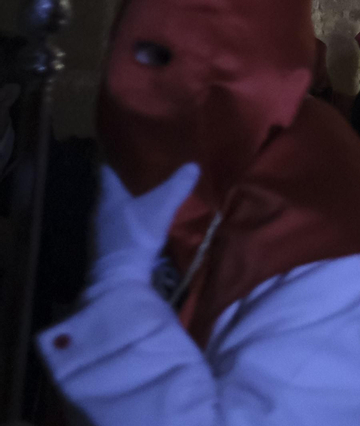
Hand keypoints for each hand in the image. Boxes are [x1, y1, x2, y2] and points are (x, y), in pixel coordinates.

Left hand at [89, 162, 199, 292]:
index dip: (117, 157)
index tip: (129, 147)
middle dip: (128, 178)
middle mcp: (100, 210)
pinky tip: (146, 217)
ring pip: (117, 207)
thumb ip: (177, 186)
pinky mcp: (110, 246)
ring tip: (151, 190)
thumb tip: (193, 165)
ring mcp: (102, 230)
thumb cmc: (136, 235)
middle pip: (113, 188)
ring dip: (131, 200)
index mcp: (108, 195)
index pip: (107, 169)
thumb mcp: (161, 207)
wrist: (120, 278)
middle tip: (149, 166)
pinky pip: (121, 223)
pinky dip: (132, 217)